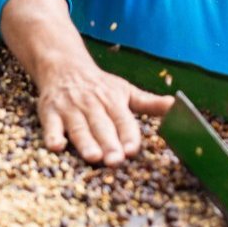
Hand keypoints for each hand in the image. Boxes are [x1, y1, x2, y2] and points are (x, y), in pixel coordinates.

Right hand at [0, 0, 173, 166]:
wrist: (63, 65)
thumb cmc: (99, 85)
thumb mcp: (125, 90)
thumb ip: (149, 103)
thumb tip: (178, 106)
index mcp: (113, 100)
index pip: (123, 120)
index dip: (128, 135)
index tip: (133, 150)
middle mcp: (92, 104)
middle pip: (102, 126)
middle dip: (109, 144)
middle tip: (116, 161)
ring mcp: (70, 108)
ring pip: (79, 127)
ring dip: (85, 142)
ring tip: (93, 157)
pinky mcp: (50, 112)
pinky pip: (50, 125)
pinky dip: (52, 136)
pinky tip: (56, 147)